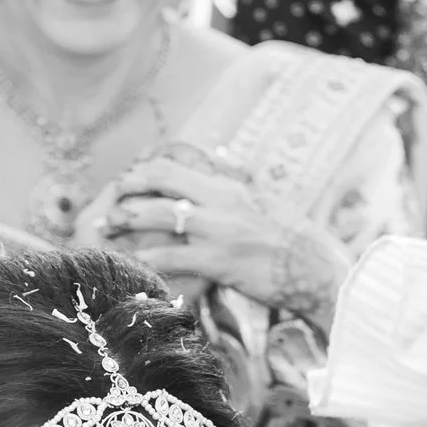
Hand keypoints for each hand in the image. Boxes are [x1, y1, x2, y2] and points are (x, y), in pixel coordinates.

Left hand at [91, 147, 351, 328]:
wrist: (318, 270)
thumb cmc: (294, 241)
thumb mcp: (266, 202)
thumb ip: (238, 181)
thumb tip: (220, 157)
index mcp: (230, 186)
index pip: (177, 166)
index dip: (145, 171)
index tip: (129, 183)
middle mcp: (222, 200)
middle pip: (162, 180)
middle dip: (129, 189)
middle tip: (110, 203)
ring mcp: (219, 230)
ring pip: (160, 214)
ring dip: (128, 219)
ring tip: (109, 228)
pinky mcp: (219, 261)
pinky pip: (173, 256)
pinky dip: (148, 259)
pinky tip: (131, 263)